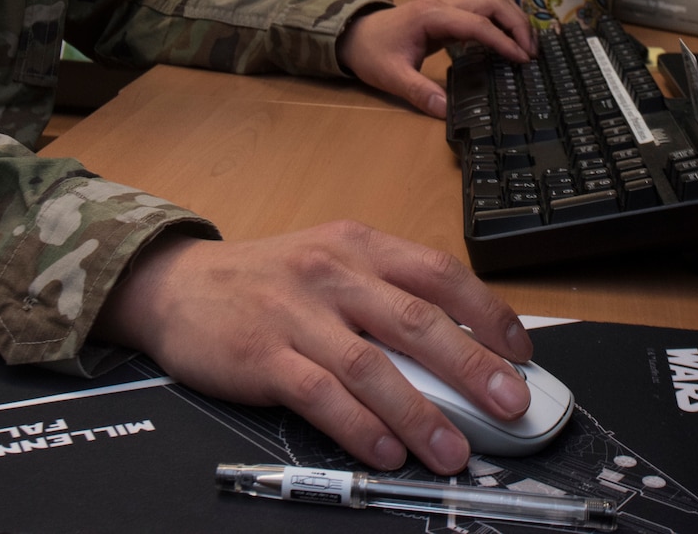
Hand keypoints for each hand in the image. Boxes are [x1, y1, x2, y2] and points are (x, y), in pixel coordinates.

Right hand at [94, 222, 534, 474]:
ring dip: (419, 414)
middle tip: (509, 404)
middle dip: (471, 367)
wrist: (176, 286)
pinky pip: (319, 394)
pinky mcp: (262, 355)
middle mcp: (331, 273)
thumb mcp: (331, 266)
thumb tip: (463, 351)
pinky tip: (384, 451)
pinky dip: (358, 426)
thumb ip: (388, 296)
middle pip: (414, 320)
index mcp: (357, 245)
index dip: (487, 313)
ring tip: (452, 452)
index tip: (520, 352)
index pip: (438, 273)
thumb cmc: (267, 281)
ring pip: (371, 365)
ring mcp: (295, 313)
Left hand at [336, 0, 534, 116]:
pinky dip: (503, 21)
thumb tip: (446, 112)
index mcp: (433, 16)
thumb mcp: (391, 77)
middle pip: (494, 2)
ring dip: (514, 19)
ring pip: (493, 0)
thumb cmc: (372, 53)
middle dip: (518, 24)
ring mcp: (449, 3)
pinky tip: (510, 42)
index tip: (523, 60)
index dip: (504, 41)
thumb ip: (419, 92)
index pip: (479, 24)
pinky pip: (485, 8)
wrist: (354, 34)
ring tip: (527, 48)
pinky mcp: (451, 10)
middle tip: (532, 54)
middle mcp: (445, 3)